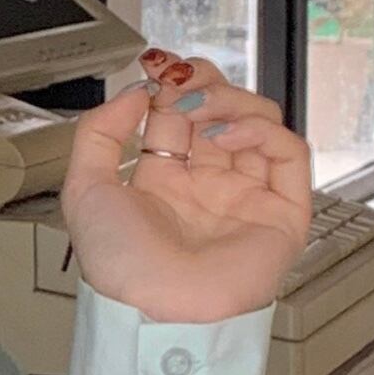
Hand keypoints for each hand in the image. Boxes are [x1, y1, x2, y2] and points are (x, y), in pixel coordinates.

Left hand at [58, 46, 313, 324]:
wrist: (156, 306)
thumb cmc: (120, 265)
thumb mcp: (84, 189)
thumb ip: (99, 133)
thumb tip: (134, 93)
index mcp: (162, 183)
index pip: (178, 117)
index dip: (171, 86)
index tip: (159, 68)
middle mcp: (206, 185)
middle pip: (221, 112)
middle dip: (203, 84)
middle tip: (182, 80)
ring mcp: (245, 195)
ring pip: (258, 123)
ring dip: (231, 102)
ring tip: (201, 110)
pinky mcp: (281, 210)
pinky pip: (288, 153)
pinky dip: (264, 130)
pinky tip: (229, 134)